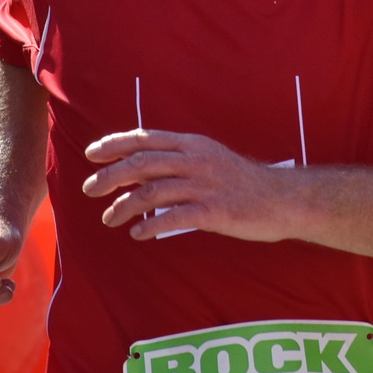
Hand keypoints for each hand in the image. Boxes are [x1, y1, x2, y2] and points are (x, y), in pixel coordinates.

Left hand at [83, 130, 297, 242]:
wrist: (282, 199)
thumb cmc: (243, 182)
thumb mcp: (209, 160)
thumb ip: (177, 162)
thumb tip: (138, 171)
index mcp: (193, 144)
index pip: (145, 138)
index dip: (115, 144)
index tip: (92, 153)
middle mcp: (196, 160)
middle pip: (142, 163)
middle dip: (110, 175)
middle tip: (90, 188)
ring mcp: (205, 185)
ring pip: (152, 192)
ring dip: (124, 206)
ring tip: (109, 218)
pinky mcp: (214, 211)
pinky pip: (173, 218)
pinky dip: (150, 226)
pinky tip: (138, 234)